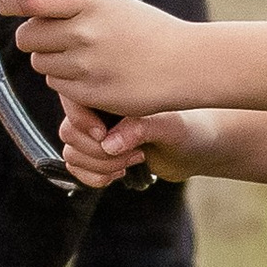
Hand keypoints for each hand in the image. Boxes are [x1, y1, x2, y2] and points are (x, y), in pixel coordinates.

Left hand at [0, 0, 192, 109]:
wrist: (183, 63)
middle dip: (35, 36)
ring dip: (52, 60)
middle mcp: (83, 30)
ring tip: (85, 56)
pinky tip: (93, 73)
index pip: (31, 0)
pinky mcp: (88, 92)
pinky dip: (67, 81)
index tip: (4, 3)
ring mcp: (85, 64)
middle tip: (59, 36)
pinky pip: (56, 85)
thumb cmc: (144, 28)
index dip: (11, 2)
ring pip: (39, 63)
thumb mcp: (109, 1)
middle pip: (26, 36)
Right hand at [57, 102, 215, 190]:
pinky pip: (75, 168)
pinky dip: (94, 177)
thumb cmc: (188, 126)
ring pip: (72, 153)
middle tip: (134, 153)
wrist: (197, 146)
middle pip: (69, 132)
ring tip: (133, 161)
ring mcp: (95, 131)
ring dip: (101, 167)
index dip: (84, 123)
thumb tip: (107, 143)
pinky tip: (120, 172)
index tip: (106, 135)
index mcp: (110, 89)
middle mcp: (98, 108)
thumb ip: (139, 129)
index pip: (73, 101)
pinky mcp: (96, 153)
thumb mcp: (169, 126)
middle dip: (100, 153)